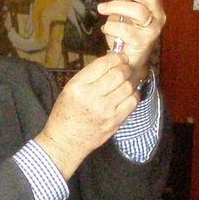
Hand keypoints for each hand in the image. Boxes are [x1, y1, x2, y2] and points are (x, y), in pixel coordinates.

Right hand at [35, 55, 140, 177]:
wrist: (65, 142)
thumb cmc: (65, 114)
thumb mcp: (69, 89)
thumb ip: (89, 76)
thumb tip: (111, 62)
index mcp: (78, 86)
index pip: (103, 64)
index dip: (116, 57)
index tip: (120, 57)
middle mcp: (92, 97)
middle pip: (119, 74)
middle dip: (125, 67)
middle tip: (125, 68)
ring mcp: (106, 111)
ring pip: (128, 87)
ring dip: (130, 81)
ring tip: (126, 81)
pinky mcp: (115, 121)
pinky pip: (132, 102)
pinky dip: (133, 95)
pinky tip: (127, 95)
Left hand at [97, 0, 163, 80]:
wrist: (129, 62)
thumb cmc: (127, 35)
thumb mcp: (125, 14)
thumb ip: (124, 0)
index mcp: (154, 6)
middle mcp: (158, 17)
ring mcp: (152, 30)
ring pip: (138, 11)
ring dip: (116, 6)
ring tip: (102, 8)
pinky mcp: (142, 43)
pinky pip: (125, 29)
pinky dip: (112, 26)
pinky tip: (106, 27)